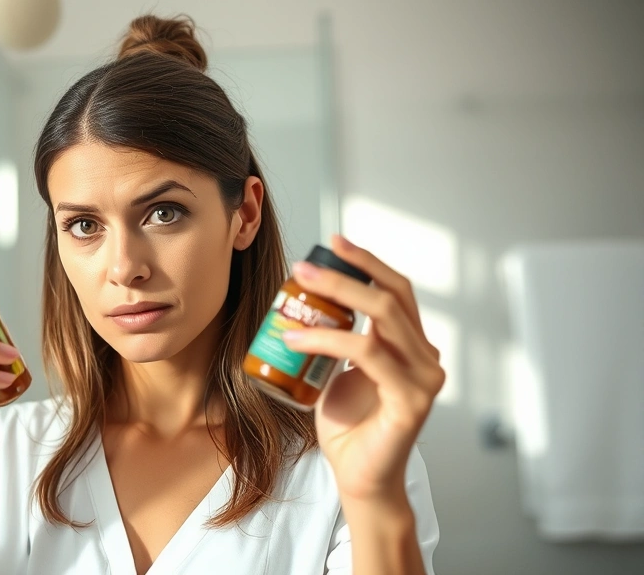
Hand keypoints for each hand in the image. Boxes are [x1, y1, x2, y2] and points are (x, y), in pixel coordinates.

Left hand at [283, 235, 444, 501]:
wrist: (359, 477)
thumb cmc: (350, 426)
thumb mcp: (339, 370)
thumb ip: (338, 338)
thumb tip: (305, 303)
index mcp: (412, 345)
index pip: (397, 291)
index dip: (368, 263)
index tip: (335, 242)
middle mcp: (426, 357)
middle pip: (392, 297)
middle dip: (346, 274)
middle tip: (304, 267)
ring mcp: (424, 378)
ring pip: (382, 320)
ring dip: (334, 300)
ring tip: (294, 295)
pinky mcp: (411, 400)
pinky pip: (367, 355)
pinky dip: (327, 342)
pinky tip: (296, 339)